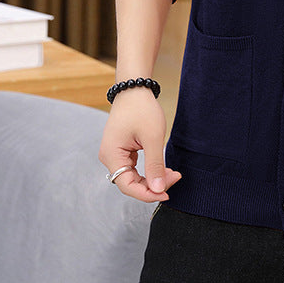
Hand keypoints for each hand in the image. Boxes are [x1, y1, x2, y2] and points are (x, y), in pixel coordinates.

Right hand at [98, 87, 182, 202]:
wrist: (135, 89)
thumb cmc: (142, 109)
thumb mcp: (153, 138)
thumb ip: (155, 165)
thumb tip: (158, 190)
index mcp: (111, 155)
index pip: (127, 185)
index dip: (147, 194)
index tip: (166, 194)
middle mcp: (109, 157)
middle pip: (130, 182)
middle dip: (153, 184)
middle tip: (175, 178)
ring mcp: (114, 153)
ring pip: (133, 176)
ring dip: (152, 178)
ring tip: (172, 173)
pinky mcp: (121, 149)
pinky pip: (134, 167)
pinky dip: (148, 169)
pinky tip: (163, 168)